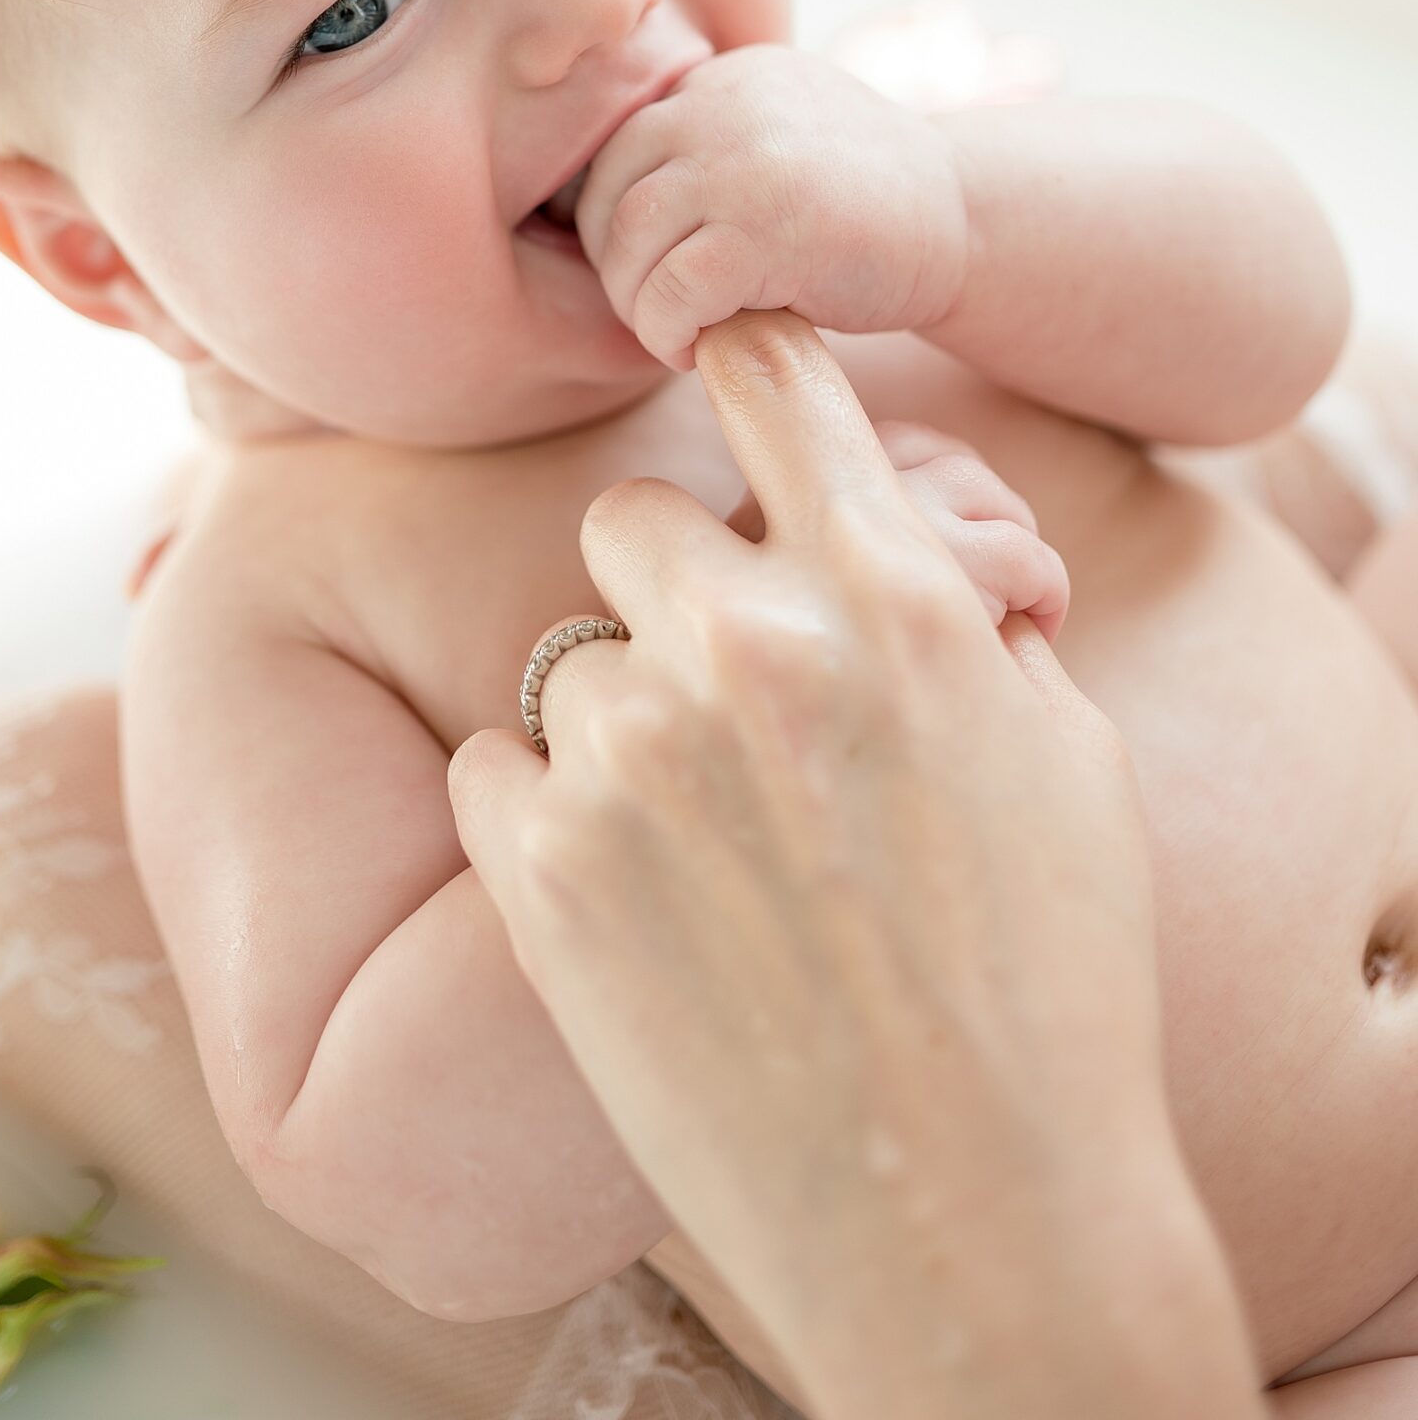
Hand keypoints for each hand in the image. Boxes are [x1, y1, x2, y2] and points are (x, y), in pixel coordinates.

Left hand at [449, 313, 1253, 1419]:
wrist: (969, 1216)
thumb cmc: (1051, 991)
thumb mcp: (1064, 764)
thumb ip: (970, 626)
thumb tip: (926, 560)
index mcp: (889, 594)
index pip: (774, 380)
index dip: (735, 348)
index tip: (706, 343)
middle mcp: (750, 641)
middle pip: (628, 518)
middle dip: (666, 585)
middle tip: (714, 690)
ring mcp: (633, 750)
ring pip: (564, 657)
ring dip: (615, 723)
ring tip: (697, 851)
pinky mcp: (542, 863)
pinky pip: (496, 767)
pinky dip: (539, 814)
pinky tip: (627, 901)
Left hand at [572, 45, 968, 370]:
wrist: (967, 222)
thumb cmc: (865, 203)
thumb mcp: (780, 136)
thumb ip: (705, 149)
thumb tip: (586, 209)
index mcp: (724, 79)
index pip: (618, 147)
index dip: (616, 220)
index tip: (650, 266)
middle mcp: (725, 105)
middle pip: (608, 194)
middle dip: (617, 266)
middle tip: (661, 309)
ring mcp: (744, 163)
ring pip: (627, 245)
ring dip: (639, 307)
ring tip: (681, 330)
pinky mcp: (765, 230)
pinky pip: (669, 292)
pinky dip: (668, 333)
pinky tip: (700, 347)